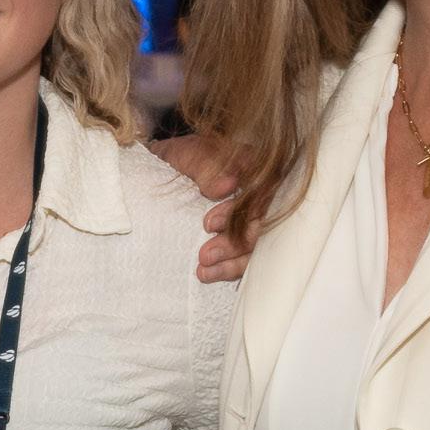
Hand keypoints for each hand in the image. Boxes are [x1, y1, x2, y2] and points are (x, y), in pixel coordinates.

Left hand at [153, 133, 257, 283]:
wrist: (166, 165)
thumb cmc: (182, 157)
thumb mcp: (188, 154)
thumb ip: (206, 166)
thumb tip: (228, 184)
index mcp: (256, 167)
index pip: (261, 193)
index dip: (239, 212)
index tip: (209, 224)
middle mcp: (263, 194)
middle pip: (263, 224)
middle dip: (235, 243)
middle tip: (205, 255)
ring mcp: (256, 218)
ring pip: (259, 246)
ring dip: (234, 262)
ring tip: (204, 269)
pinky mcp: (245, 237)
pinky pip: (248, 257)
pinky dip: (229, 269)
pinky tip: (206, 275)